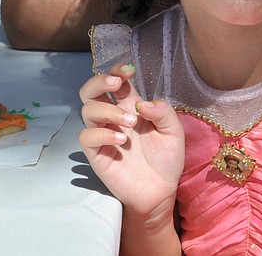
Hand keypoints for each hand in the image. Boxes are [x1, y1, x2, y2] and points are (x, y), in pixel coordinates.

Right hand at [79, 63, 184, 217]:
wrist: (161, 191)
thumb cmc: (166, 159)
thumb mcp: (174, 132)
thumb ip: (163, 112)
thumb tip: (141, 103)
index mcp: (130, 107)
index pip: (115, 82)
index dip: (117, 71)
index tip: (128, 70)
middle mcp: (113, 118)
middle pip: (91, 91)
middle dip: (100, 81)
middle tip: (117, 84)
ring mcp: (102, 135)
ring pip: (87, 110)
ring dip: (108, 110)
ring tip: (131, 123)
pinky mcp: (96, 154)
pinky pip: (86, 136)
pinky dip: (102, 134)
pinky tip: (121, 140)